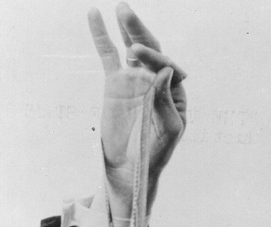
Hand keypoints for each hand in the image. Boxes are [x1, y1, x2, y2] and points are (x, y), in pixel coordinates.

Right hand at [88, 3, 186, 216]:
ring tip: (121, 8)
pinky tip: (96, 15)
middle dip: (141, 33)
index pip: (167, 68)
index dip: (155, 59)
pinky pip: (108, 55)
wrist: (131, 167)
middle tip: (126, 13)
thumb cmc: (156, 152)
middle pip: (151, 50)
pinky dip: (102, 36)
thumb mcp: (168, 130)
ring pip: (132, 48)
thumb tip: (165, 72)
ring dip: (128, 28)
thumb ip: (166, 102)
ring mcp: (135, 79)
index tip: (139, 57)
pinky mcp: (115, 82)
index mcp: (175, 92)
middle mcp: (156, 81)